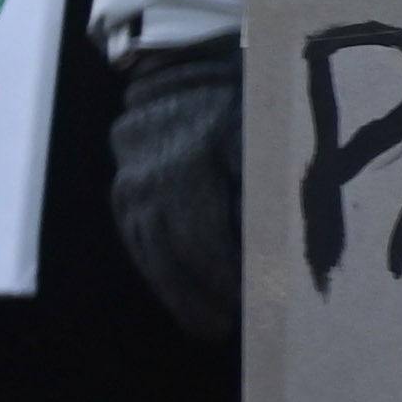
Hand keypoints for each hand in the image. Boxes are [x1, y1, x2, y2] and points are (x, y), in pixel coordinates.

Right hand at [110, 38, 244, 339]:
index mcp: (186, 167)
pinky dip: (158, 270)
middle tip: (224, 329)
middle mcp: (147, 183)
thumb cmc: (236, 104)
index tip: (251, 303)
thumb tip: (280, 243)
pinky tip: (180, 292)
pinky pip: (136, 242)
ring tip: (206, 324)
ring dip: (176, 293)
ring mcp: (128, 189)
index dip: (225, 278)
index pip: (203, 242)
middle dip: (198, 297)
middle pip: (171, 257)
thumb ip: (263, 188)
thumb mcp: (258, 135)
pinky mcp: (121, 193)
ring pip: (149, 255)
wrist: (185, 72)